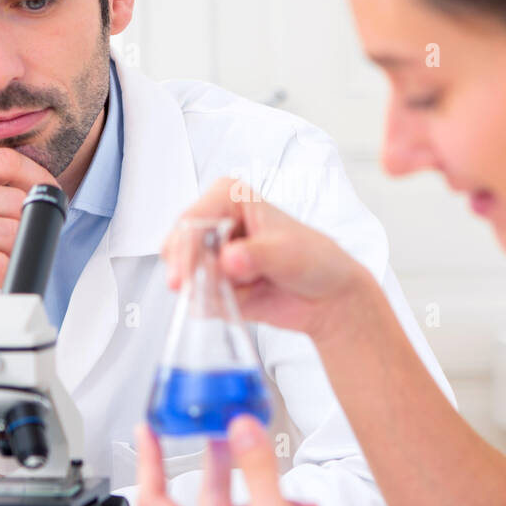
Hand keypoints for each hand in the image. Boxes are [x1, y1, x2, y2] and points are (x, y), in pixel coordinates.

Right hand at [0, 99, 60, 337]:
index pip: (8, 163)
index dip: (39, 179)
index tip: (51, 196)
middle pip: (17, 203)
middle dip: (31, 225)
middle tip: (32, 239)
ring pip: (12, 235)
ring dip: (21, 252)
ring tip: (15, 260)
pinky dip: (7, 276)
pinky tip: (0, 279)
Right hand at [160, 177, 373, 337]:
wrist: (328, 297)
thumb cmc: (315, 260)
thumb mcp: (289, 253)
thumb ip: (257, 255)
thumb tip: (230, 259)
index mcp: (230, 198)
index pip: (192, 220)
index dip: (185, 248)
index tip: (186, 275)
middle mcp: (215, 225)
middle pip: (177, 248)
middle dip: (193, 273)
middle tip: (216, 287)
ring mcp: (211, 257)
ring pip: (185, 278)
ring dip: (211, 291)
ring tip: (250, 288)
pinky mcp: (211, 285)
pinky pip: (199, 301)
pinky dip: (219, 306)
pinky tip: (248, 299)